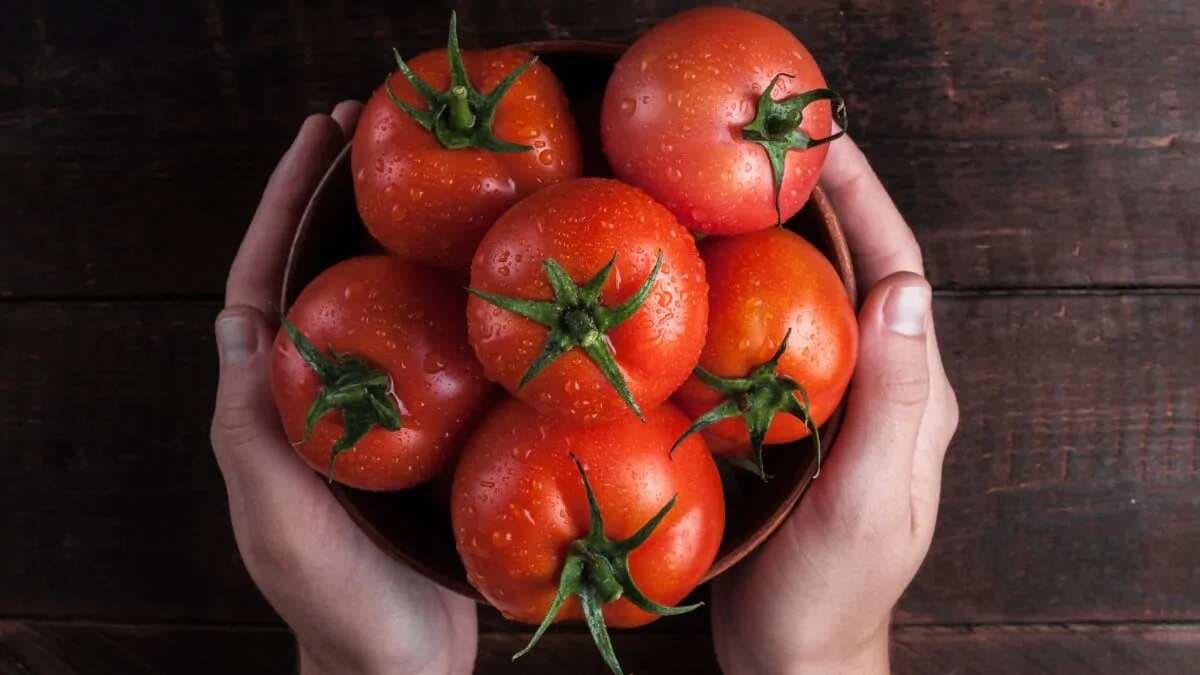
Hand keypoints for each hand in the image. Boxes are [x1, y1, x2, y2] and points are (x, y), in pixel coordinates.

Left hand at [210, 104, 476, 674]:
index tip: (318, 139)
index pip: (264, 282)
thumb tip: (237, 320)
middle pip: (321, 274)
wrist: (399, 660)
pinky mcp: (422, 429)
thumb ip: (251, 428)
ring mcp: (370, 408)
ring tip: (433, 179)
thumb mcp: (278, 517)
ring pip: (377, 304)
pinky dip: (448, 299)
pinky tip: (485, 273)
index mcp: (269, 403)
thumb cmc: (334, 599)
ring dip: (395, 237)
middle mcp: (315, 393)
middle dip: (339, 199)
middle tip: (377, 130)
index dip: (285, 206)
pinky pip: (429, 348)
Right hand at [711, 136, 959, 673]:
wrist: (794, 652)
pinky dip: (749, 294)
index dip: (866, 201)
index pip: (898, 273)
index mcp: (912, 397)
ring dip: (785, 239)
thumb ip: (892, 403)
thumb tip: (905, 289)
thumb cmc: (830, 591)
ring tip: (734, 189)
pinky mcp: (792, 421)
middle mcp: (881, 387)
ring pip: (815, 300)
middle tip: (768, 147)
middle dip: (824, 202)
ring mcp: (835, 404)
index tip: (825, 142)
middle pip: (858, 271)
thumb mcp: (866, 501)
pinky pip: (775, 339)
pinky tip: (709, 276)